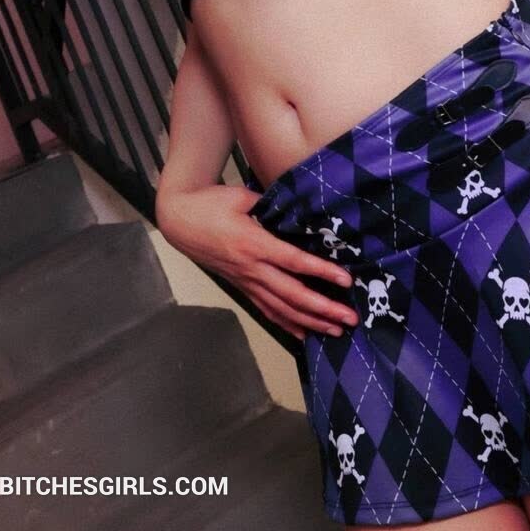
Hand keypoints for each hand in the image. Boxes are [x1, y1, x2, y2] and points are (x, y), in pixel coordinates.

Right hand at [156, 183, 358, 341]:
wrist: (179, 220)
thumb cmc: (211, 203)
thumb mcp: (241, 196)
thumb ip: (270, 205)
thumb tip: (300, 211)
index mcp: (254, 243)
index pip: (294, 262)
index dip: (321, 272)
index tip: (346, 280)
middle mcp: (252, 268)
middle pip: (292, 294)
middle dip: (323, 308)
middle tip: (350, 319)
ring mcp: (246, 281)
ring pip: (281, 308)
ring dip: (310, 321)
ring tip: (336, 330)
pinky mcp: (241, 286)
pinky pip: (266, 309)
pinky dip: (286, 323)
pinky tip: (304, 334)